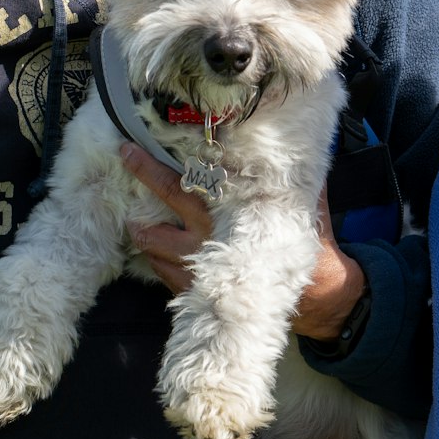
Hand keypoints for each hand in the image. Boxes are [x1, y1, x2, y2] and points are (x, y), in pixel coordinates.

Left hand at [119, 143, 365, 339]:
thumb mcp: (302, 206)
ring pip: (155, 248)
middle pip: (161, 211)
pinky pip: (165, 275)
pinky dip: (155, 261)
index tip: (129, 150)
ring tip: (132, 221)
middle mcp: (206, 240)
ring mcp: (198, 270)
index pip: (179, 186)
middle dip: (140, 186)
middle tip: (123, 164)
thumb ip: (291, 177)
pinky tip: (153, 252)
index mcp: (226, 215)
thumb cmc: (306, 246)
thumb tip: (293, 140)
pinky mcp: (199, 292)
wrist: (314, 298)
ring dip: (141, 233)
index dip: (151, 168)